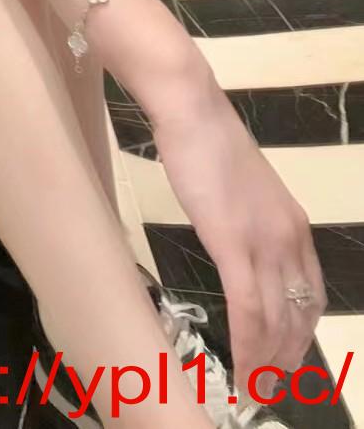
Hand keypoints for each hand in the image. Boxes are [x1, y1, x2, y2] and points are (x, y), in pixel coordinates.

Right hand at [152, 81, 326, 401]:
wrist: (192, 112)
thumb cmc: (206, 143)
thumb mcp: (241, 191)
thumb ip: (249, 223)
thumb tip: (238, 250)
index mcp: (294, 226)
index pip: (310, 295)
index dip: (300, 335)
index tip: (285, 362)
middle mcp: (289, 238)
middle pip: (298, 314)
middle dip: (286, 359)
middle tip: (267, 388)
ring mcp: (264, 241)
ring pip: (275, 319)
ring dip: (266, 361)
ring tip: (253, 389)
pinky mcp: (234, 243)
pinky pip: (247, 307)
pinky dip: (248, 343)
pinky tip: (241, 365)